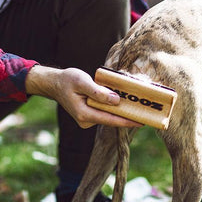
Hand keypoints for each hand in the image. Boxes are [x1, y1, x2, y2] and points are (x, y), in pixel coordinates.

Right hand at [25, 65, 142, 128]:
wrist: (55, 83)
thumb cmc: (68, 80)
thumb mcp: (82, 82)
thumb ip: (98, 92)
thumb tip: (116, 101)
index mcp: (84, 114)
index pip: (110, 120)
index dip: (127, 121)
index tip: (142, 122)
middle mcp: (86, 120)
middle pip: (112, 119)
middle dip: (128, 116)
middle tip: (147, 113)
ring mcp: (87, 119)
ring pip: (109, 115)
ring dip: (121, 110)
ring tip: (139, 105)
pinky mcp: (89, 114)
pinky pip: (105, 112)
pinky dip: (114, 107)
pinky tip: (124, 101)